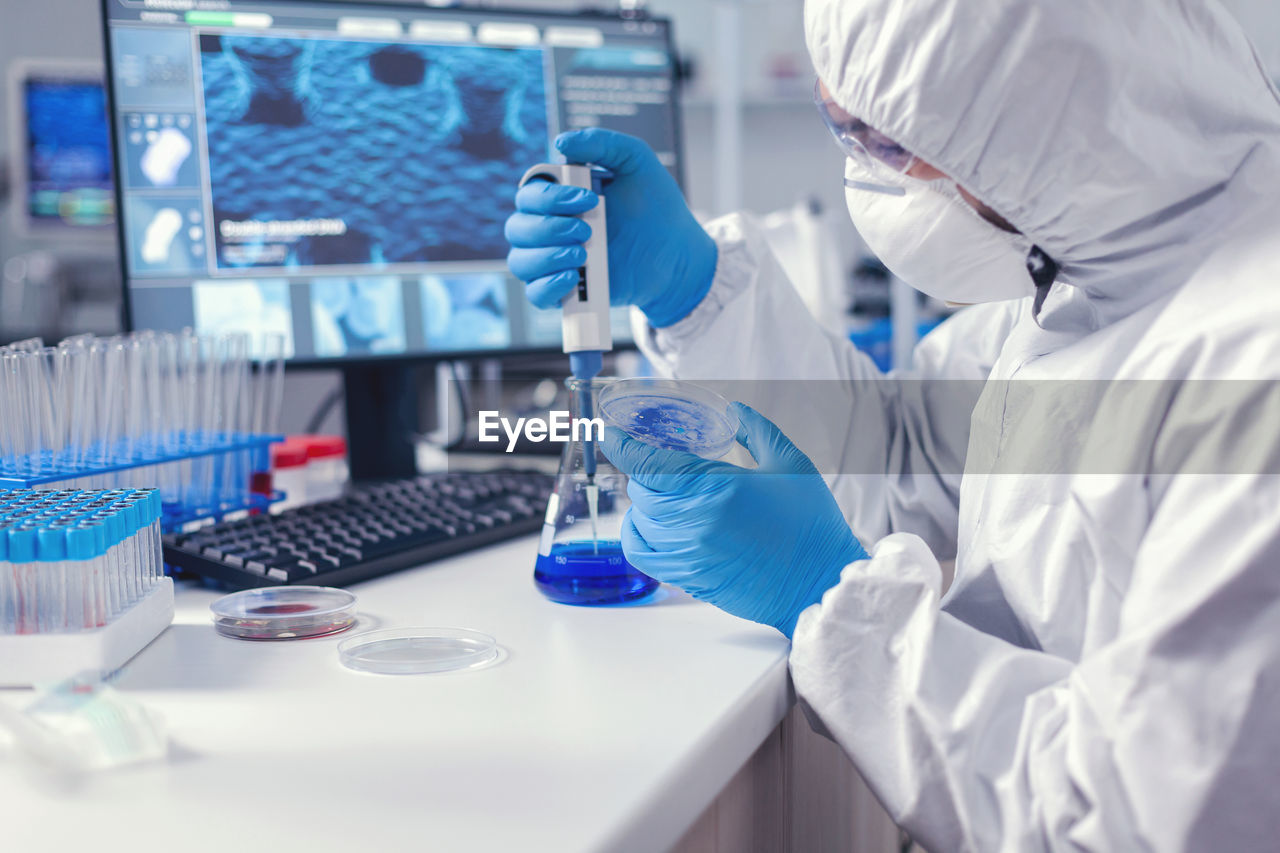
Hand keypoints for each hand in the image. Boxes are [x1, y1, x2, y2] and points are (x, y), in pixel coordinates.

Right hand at [505, 129, 717, 327]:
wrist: (679, 256)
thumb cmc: (657, 207)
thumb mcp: (636, 162)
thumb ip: (602, 143)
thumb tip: (560, 142)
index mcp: (559, 196)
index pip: (528, 193)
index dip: (549, 197)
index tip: (591, 199)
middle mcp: (550, 228)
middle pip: (517, 227)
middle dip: (549, 228)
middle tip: (589, 230)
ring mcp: (555, 261)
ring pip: (519, 262)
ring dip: (545, 257)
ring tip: (582, 254)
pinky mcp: (566, 291)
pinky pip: (534, 294)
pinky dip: (547, 286)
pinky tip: (574, 277)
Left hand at [602, 403, 867, 636]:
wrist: (820, 584)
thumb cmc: (812, 526)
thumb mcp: (791, 464)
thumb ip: (757, 431)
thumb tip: (732, 411)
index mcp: (718, 489)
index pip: (649, 463)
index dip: (622, 444)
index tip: (611, 432)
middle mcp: (695, 523)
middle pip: (641, 490)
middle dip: (645, 470)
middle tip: (660, 462)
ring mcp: (689, 555)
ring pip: (638, 522)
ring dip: (644, 503)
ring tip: (663, 493)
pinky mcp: (690, 579)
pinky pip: (642, 556)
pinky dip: (637, 536)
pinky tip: (651, 525)